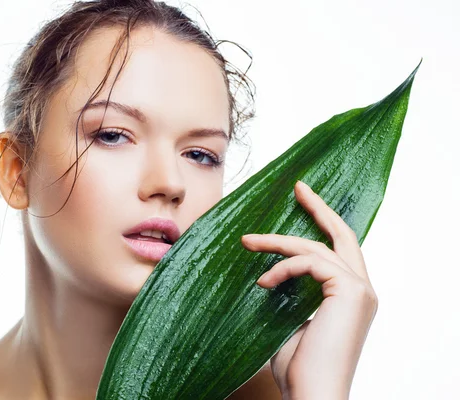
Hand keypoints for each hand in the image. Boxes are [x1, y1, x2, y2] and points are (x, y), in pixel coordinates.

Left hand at [241, 180, 378, 399]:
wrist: (311, 394)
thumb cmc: (298, 367)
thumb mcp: (288, 321)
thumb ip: (289, 295)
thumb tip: (267, 274)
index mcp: (351, 296)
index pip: (338, 251)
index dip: (322, 223)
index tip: (302, 201)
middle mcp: (363, 289)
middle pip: (342, 236)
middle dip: (319, 208)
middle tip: (298, 187)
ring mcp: (361, 290)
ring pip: (317, 247)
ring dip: (278, 242)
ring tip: (247, 241)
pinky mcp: (351, 293)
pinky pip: (311, 263)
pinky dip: (283, 268)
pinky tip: (263, 283)